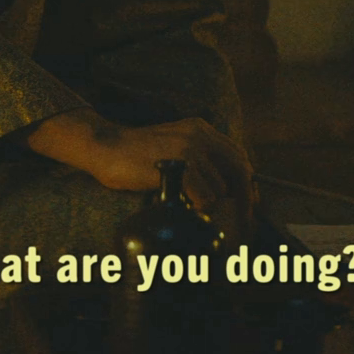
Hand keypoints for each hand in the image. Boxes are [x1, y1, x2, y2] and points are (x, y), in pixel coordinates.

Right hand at [27, 108, 253, 239]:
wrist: (105, 147)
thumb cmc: (134, 156)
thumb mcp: (172, 147)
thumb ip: (197, 160)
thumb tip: (222, 189)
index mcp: (201, 130)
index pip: (239, 157)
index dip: (247, 183)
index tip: (249, 204)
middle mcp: (200, 135)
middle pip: (240, 171)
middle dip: (245, 200)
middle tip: (245, 224)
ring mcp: (191, 148)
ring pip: (220, 189)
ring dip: (207, 203)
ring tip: (184, 202)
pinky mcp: (181, 165)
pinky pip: (205, 197)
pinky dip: (196, 206)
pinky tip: (178, 202)